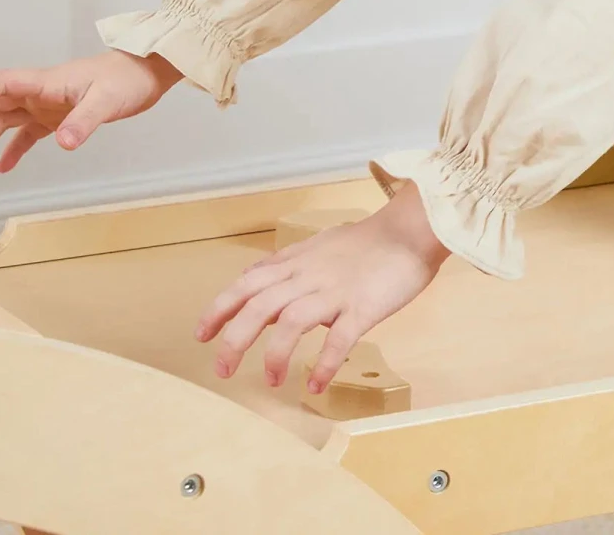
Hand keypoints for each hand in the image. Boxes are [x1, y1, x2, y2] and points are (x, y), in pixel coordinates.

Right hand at [0, 49, 182, 171]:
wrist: (149, 72)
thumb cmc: (129, 77)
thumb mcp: (106, 100)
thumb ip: (84, 121)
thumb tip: (64, 142)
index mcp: (47, 82)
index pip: (0, 85)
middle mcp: (41, 93)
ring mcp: (49, 105)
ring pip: (5, 121)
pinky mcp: (60, 117)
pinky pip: (28, 133)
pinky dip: (13, 149)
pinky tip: (3, 166)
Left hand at [196, 183, 450, 393]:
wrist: (412, 229)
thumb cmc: (369, 240)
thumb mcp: (321, 244)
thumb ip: (290, 264)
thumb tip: (259, 278)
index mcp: (299, 262)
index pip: (248, 283)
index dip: (220, 308)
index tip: (201, 334)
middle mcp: (310, 276)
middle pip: (260, 306)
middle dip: (234, 339)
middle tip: (223, 369)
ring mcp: (336, 291)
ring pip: (292, 322)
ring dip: (276, 354)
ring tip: (273, 380)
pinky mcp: (364, 307)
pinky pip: (339, 338)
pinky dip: (323, 363)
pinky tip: (315, 384)